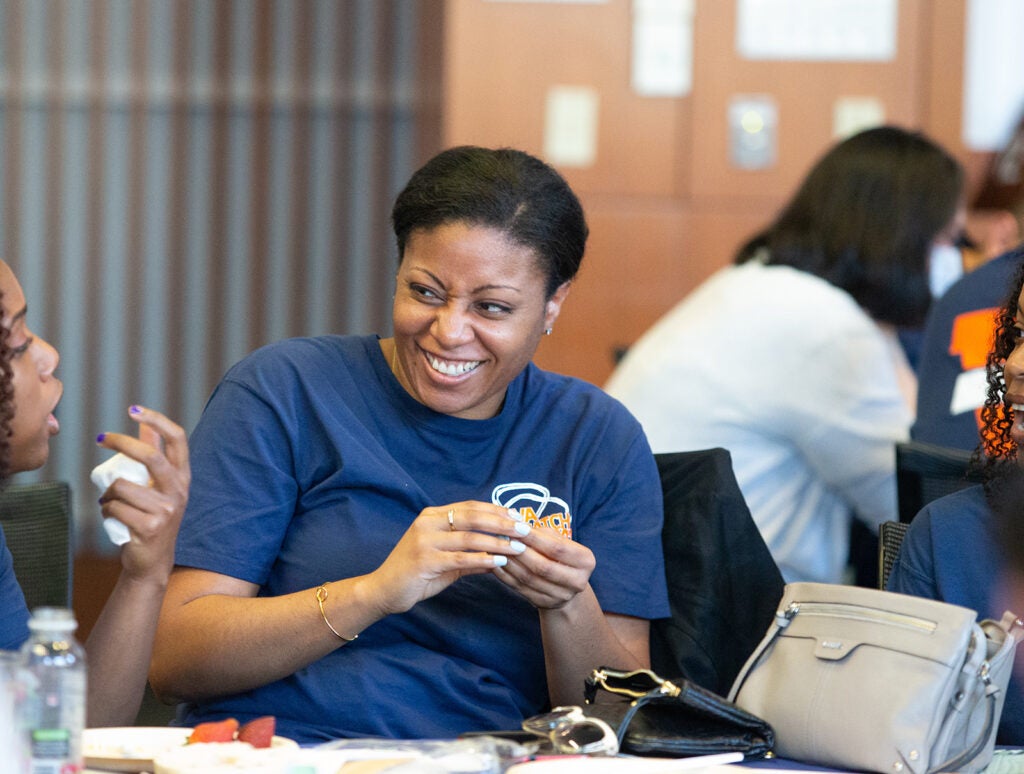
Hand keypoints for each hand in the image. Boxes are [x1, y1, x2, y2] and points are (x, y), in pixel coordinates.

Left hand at [96, 405, 189, 584]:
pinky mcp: (150, 526)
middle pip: (150, 455)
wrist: (152, 561)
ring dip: (107, 494)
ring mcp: (167, 509)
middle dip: (122, 442)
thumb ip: (155, 456)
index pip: (177, 439)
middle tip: (101, 438)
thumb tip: (145, 427)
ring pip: (121, 486)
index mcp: (182, 476)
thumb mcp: (158, 487)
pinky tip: (113, 518)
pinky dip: (105, 511)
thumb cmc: (152, 518)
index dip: (157, 420)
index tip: (134, 409)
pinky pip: (114, 507)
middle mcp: (179, 490)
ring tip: (111, 503)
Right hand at [367, 500, 530, 615]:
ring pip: (470, 537)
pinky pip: (461, 558)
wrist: (383, 590)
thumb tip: (501, 550)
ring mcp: (425, 541)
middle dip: (501, 523)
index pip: (470, 507)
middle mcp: (427, 523)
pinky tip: (499, 562)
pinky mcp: (425, 561)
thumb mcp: (445, 558)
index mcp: (431, 516)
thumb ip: (469, 552)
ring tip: (518, 547)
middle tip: (524, 529)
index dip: (495, 510)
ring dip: (497, 542)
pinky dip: (483, 559)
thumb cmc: (416, 573)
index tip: (517, 516)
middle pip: (472, 517)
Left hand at [493, 521, 595, 608]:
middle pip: (543, 566)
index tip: (516, 526)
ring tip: (497, 548)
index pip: (557, 548)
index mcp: (586, 561)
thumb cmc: (560, 555)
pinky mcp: (544, 604)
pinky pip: (520, 589)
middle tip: (503, 538)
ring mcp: (561, 596)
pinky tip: (496, 563)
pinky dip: (505, 575)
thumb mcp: (559, 540)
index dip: (535, 538)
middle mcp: (578, 581)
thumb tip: (516, 523)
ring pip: (529, 579)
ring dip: (510, 563)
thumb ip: (542, 533)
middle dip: (521, 551)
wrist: (565, 585)